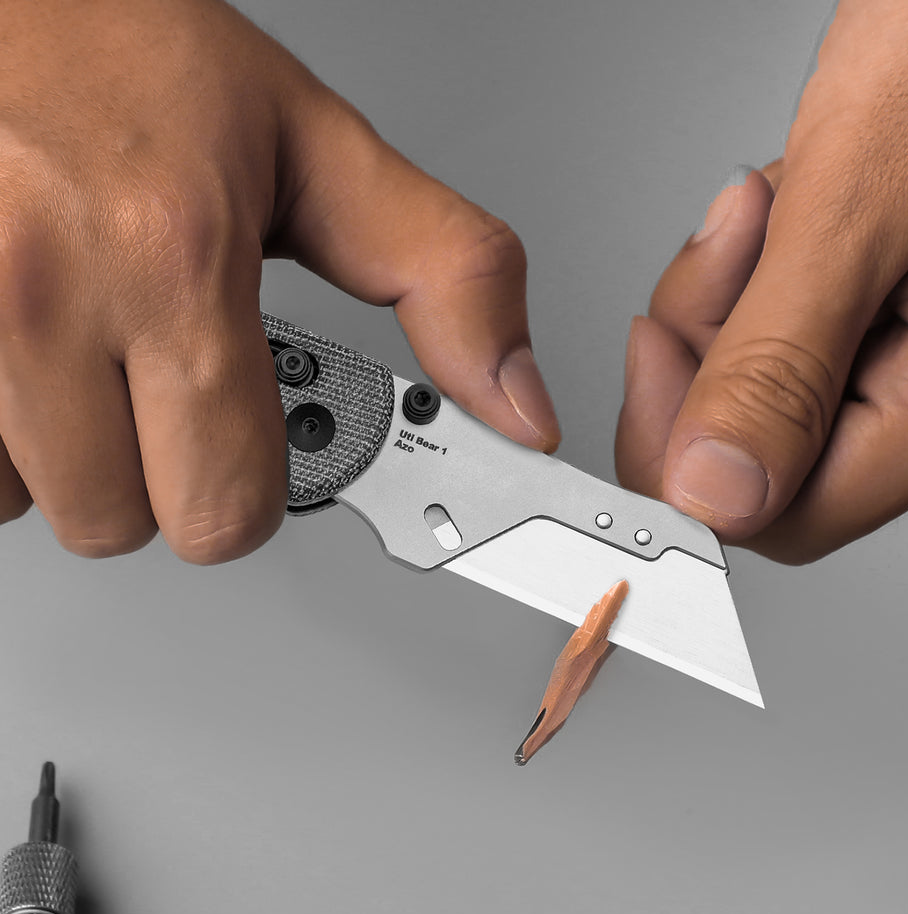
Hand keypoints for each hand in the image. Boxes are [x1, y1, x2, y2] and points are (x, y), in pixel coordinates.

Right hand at [0, 0, 558, 562]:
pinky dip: (5, 439)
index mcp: (175, 260)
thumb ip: (448, 281)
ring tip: (100, 359)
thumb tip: (518, 407)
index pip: (227, 508)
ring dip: (78, 459)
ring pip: (35, 505)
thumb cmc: (135, 56)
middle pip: (124, 526)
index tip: (257, 449)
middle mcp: (45, 293)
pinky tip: (35, 364)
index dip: (255, 492)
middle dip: (165, 481)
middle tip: (174, 397)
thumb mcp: (321, 152)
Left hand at [616, 0, 907, 562]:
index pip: (804, 512)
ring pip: (795, 387)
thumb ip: (775, 365)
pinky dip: (780, 278)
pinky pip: (823, 332)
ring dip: (744, 303)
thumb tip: (714, 493)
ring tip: (768, 206)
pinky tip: (794, 208)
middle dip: (719, 357)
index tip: (653, 371)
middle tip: (718, 259)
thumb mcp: (856, 197)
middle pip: (789, 451)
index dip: (702, 464)